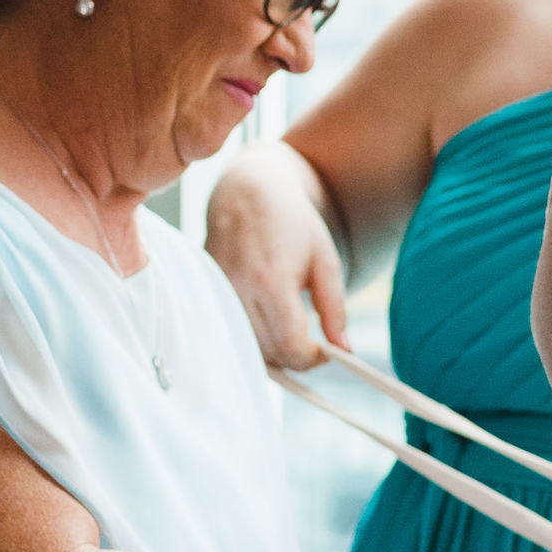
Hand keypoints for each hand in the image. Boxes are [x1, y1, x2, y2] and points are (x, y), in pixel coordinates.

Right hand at [205, 143, 351, 369]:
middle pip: (270, 353)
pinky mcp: (207, 295)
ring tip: (294, 331)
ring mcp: (218, 295)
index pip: (290, 345)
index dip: (312, 358)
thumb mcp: (325, 261)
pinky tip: (270, 324)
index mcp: (272, 281)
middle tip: (315, 345)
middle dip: (297, 357)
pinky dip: (254, 340)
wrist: (246, 193)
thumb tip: (344, 349)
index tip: (327, 352)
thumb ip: (335, 307)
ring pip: (249, 348)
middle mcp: (239, 291)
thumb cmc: (291, 223)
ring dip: (276, 351)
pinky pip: (232, 334)